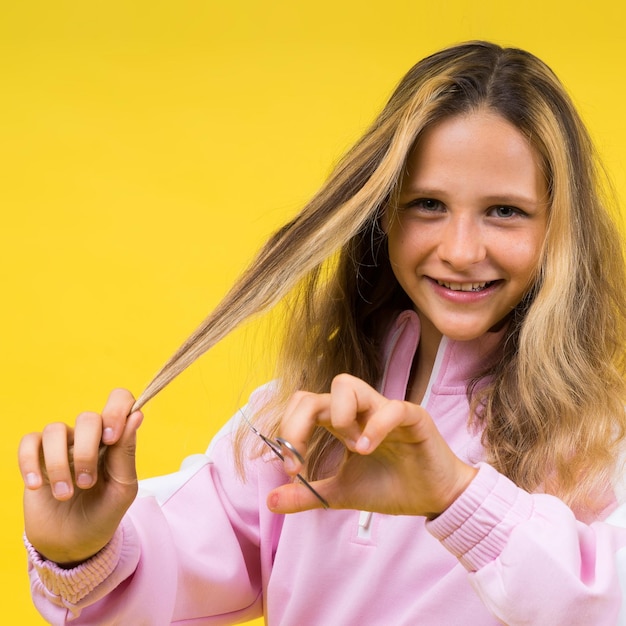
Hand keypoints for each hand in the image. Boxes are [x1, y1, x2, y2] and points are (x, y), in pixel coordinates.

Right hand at [18, 389, 141, 564]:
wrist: (74, 544)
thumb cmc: (104, 512)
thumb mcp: (122, 488)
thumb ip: (126, 453)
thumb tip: (137, 415)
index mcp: (115, 439)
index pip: (119, 400)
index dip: (116, 409)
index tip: (112, 438)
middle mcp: (89, 437)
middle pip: (87, 418)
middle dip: (87, 452)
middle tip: (88, 483)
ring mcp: (62, 446)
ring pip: (56, 430)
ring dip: (60, 465)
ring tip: (65, 494)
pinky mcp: (36, 458)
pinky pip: (29, 442)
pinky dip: (29, 461)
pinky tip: (37, 486)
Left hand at [267, 374, 476, 516]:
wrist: (433, 499)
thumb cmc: (390, 487)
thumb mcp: (341, 493)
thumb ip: (308, 495)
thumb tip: (270, 501)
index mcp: (341, 423)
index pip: (303, 405)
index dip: (288, 430)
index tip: (290, 468)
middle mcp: (358, 410)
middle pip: (317, 392)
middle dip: (298, 423)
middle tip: (298, 460)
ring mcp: (383, 409)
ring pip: (348, 384)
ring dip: (338, 415)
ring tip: (350, 447)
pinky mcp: (411, 415)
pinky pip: (390, 407)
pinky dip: (374, 426)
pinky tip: (368, 449)